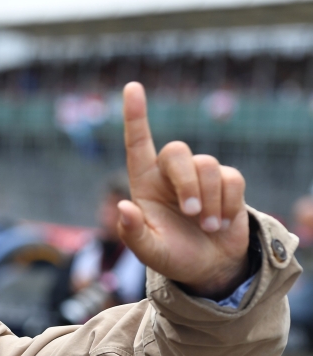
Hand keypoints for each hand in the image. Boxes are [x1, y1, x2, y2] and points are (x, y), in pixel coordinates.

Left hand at [118, 82, 249, 298]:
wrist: (208, 268)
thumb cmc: (172, 256)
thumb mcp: (149, 251)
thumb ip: (133, 233)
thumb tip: (123, 207)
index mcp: (145, 184)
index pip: (138, 144)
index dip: (135, 116)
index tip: (132, 87)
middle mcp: (170, 175)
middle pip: (178, 151)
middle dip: (186, 181)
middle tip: (191, 214)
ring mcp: (200, 177)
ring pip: (207, 166)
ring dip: (209, 201)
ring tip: (206, 227)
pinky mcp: (227, 183)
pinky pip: (231, 179)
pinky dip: (227, 205)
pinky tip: (220, 224)